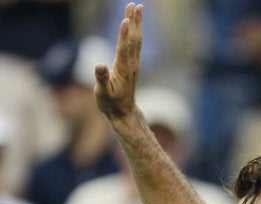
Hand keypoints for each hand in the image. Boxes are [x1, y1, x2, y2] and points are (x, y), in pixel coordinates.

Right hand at [94, 2, 142, 119]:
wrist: (123, 113)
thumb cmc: (110, 104)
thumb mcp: (102, 93)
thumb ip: (101, 79)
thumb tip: (99, 65)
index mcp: (123, 69)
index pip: (124, 47)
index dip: (124, 33)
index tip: (126, 19)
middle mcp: (131, 64)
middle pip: (133, 39)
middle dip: (134, 22)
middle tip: (136, 5)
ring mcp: (133, 64)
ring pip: (136, 40)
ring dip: (137, 24)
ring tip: (137, 8)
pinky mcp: (132, 65)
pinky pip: (135, 45)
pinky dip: (135, 32)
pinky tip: (134, 26)